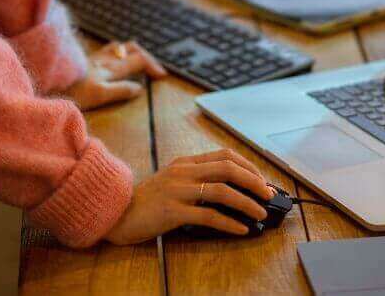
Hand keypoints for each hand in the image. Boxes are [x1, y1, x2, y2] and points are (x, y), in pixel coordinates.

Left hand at [62, 41, 166, 110]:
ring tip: (135, 61)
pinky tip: (110, 60)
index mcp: (110, 68)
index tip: (162, 77)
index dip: (153, 66)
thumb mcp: (98, 94)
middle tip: (153, 70)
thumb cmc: (70, 90)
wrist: (44, 81)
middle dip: (145, 56)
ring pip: (117, 47)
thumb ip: (120, 90)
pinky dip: (114, 53)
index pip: (139, 60)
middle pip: (131, 49)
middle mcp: (103, 59)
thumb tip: (140, 88)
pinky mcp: (81, 60)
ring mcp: (92, 58)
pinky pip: (104, 51)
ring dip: (130, 52)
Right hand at [105, 148, 274, 243]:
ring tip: (260, 213)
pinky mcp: (172, 211)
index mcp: (185, 162)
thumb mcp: (172, 181)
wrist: (116, 213)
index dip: (248, 166)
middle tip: (269, 194)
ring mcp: (177, 190)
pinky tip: (241, 229)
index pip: (225, 155)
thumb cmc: (147, 201)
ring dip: (246, 202)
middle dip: (254, 181)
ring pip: (222, 191)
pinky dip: (229, 222)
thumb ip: (196, 179)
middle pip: (228, 168)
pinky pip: (208, 215)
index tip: (262, 179)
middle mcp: (183, 172)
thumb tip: (230, 190)